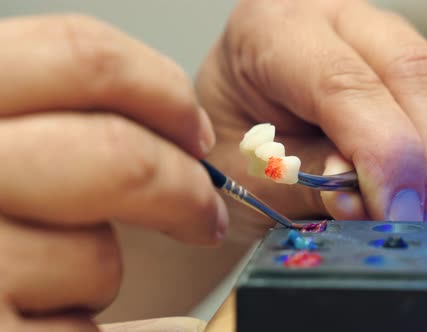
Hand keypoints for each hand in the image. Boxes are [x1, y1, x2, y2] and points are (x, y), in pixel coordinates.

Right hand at [0, 14, 227, 330]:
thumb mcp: (1, 146)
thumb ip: (56, 121)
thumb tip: (162, 122)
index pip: (81, 54)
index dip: (163, 91)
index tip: (194, 129)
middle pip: (116, 154)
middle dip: (183, 189)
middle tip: (205, 213)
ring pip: (98, 256)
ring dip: (103, 274)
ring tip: (69, 283)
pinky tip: (57, 323)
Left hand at [196, 0, 426, 239]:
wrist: (236, 132)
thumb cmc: (230, 147)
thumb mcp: (248, 170)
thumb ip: (307, 178)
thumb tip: (366, 199)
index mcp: (271, 30)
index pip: (343, 82)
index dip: (382, 152)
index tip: (395, 213)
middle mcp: (333, 17)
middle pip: (414, 71)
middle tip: (420, 222)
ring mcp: (379, 35)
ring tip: (417, 213)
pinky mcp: (411, 63)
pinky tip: (420, 186)